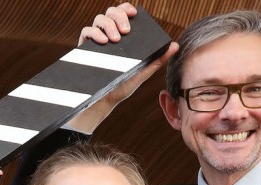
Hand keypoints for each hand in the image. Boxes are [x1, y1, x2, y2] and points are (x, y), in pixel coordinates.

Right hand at [67, 3, 179, 132]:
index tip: (134, 14)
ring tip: (115, 40)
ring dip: (108, 24)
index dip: (127, 8)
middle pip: (111, 12)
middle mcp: (109, 34)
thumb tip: (175, 45)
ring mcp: (96, 40)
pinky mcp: (85, 48)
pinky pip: (87, 31)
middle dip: (118, 16)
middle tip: (126, 30)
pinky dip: (95, 33)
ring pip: (99, 18)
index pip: (124, 13)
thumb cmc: (123, 86)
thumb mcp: (143, 72)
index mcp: (123, 37)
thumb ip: (158, 59)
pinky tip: (103, 41)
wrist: (105, 101)